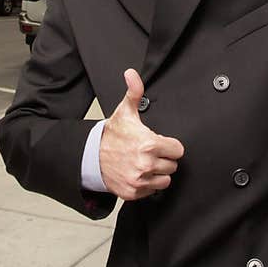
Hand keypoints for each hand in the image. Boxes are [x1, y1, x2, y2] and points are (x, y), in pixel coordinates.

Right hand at [99, 69, 184, 200]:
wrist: (89, 156)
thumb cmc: (111, 135)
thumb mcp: (125, 112)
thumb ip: (134, 92)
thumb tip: (132, 74)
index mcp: (149, 145)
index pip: (178, 150)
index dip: (170, 146)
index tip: (161, 144)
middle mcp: (145, 164)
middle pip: (173, 165)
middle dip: (164, 159)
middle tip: (150, 153)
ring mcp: (139, 180)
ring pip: (165, 180)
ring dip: (158, 173)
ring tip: (146, 163)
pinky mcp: (133, 192)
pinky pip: (152, 191)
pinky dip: (147, 185)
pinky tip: (138, 173)